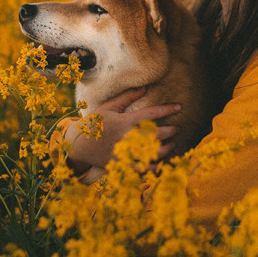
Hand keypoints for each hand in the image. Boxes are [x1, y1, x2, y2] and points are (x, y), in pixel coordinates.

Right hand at [60, 88, 181, 170]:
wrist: (78, 144)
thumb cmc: (94, 123)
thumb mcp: (109, 107)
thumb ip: (127, 97)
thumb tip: (144, 87)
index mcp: (125, 121)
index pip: (151, 114)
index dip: (166, 109)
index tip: (179, 106)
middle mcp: (127, 137)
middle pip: (154, 134)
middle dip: (169, 130)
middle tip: (178, 128)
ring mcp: (124, 152)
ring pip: (151, 152)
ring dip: (165, 148)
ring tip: (173, 144)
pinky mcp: (121, 165)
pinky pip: (141, 169)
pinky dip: (153, 168)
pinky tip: (162, 164)